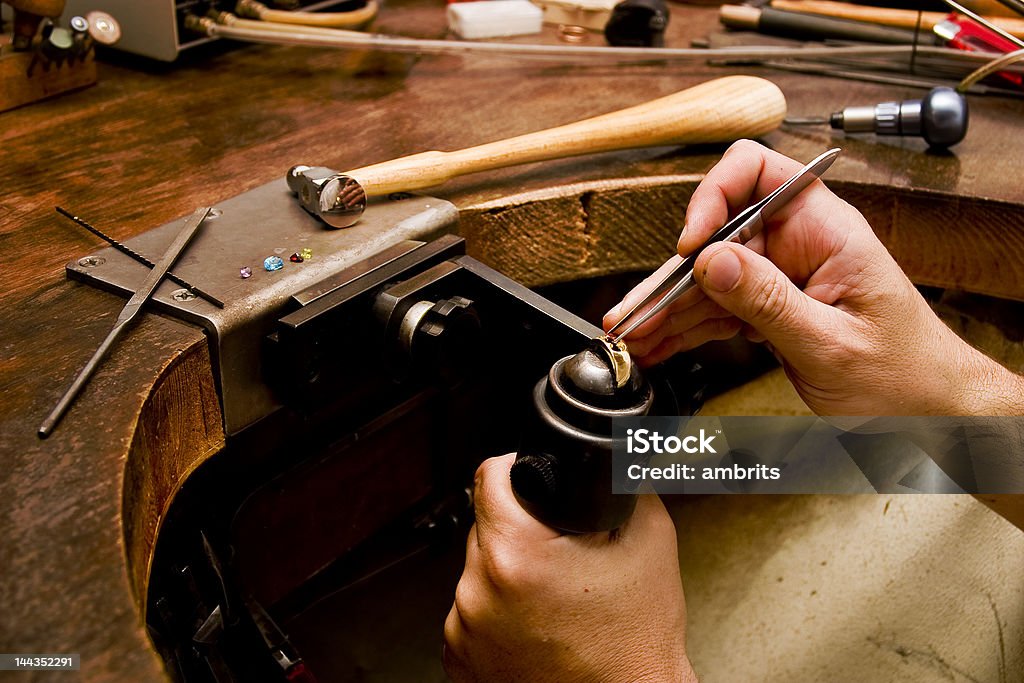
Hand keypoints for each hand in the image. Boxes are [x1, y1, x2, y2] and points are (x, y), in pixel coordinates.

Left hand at [443, 454, 696, 682]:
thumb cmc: (636, 641)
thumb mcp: (649, 539)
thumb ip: (618, 484)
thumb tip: (601, 455)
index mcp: (515, 557)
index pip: (489, 478)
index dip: (516, 471)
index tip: (529, 481)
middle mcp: (478, 593)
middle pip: (486, 526)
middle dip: (520, 532)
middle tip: (559, 558)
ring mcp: (464, 630)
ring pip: (478, 570)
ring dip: (507, 573)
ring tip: (551, 597)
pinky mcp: (459, 658)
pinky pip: (472, 611)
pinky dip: (497, 611)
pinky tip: (534, 623)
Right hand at [604, 140, 1023, 415]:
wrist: (933, 414)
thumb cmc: (906, 377)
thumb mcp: (833, 344)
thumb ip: (768, 302)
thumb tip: (711, 260)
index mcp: (825, 231)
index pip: (758, 172)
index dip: (714, 196)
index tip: (691, 246)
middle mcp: (798, 245)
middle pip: (718, 238)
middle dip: (671, 276)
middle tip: (633, 312)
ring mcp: (782, 278)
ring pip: (709, 281)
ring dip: (667, 310)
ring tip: (632, 338)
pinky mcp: (771, 311)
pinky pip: (718, 312)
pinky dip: (686, 330)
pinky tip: (658, 345)